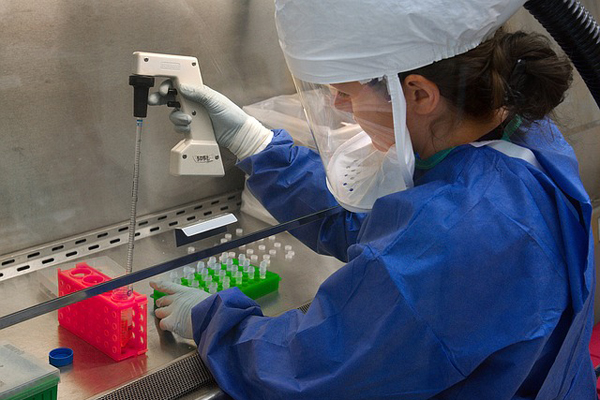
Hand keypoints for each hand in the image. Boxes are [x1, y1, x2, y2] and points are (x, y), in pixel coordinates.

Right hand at [148, 80, 272, 159]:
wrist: (236, 134)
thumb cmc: (230, 114)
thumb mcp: (214, 100)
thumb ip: (199, 92)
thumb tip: (182, 86)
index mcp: (197, 91)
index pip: (178, 84)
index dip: (168, 84)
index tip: (164, 89)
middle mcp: (192, 102)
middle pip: (170, 98)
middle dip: (159, 99)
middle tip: (154, 101)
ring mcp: (191, 115)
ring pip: (173, 113)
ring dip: (176, 116)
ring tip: (188, 120)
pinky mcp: (191, 128)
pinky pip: (178, 126)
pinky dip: (181, 126)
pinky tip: (189, 127)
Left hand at [150, 280, 211, 338]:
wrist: (211, 315)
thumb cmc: (211, 307)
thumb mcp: (202, 297)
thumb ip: (194, 300)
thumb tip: (196, 305)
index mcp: (184, 292)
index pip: (168, 286)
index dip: (158, 285)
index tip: (152, 283)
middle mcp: (176, 300)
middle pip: (162, 301)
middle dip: (161, 304)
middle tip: (161, 307)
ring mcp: (172, 310)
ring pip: (159, 312)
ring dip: (162, 316)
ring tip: (168, 319)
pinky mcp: (171, 322)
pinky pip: (163, 324)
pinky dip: (166, 326)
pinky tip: (172, 327)